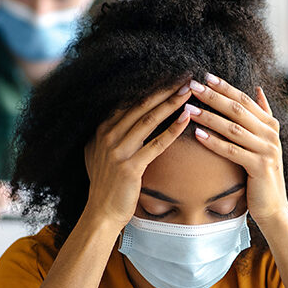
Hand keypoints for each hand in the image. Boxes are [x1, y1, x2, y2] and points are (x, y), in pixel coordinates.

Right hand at [83, 81, 191, 230]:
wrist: (101, 213)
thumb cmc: (106, 185)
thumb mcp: (98, 154)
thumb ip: (107, 135)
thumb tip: (117, 118)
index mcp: (100, 130)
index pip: (128, 101)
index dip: (149, 86)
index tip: (168, 74)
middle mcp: (107, 136)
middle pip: (140, 105)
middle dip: (163, 88)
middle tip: (184, 74)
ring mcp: (118, 151)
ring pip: (149, 120)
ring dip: (171, 103)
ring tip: (189, 90)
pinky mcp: (130, 167)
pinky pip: (156, 144)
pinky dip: (173, 129)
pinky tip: (187, 117)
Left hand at [186, 75, 287, 229]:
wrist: (273, 207)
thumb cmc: (262, 176)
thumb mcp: (263, 144)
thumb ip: (262, 117)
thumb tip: (258, 89)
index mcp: (270, 125)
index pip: (245, 100)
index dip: (225, 87)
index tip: (204, 76)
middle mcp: (270, 134)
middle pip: (238, 110)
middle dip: (214, 97)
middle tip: (192, 86)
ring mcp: (267, 150)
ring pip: (233, 128)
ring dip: (209, 117)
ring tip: (188, 109)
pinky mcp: (260, 166)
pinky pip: (232, 151)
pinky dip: (214, 142)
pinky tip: (197, 134)